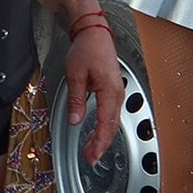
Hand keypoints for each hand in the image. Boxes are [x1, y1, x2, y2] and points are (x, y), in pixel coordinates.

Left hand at [65, 25, 125, 164]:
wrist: (94, 33)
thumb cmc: (87, 49)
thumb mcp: (75, 75)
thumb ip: (76, 99)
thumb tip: (76, 120)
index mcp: (110, 91)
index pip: (106, 123)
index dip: (99, 142)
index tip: (93, 155)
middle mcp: (117, 93)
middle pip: (111, 126)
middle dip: (101, 144)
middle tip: (91, 159)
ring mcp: (117, 92)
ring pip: (112, 121)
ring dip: (102, 137)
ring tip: (91, 150)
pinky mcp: (112, 90)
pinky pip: (110, 113)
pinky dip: (104, 126)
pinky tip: (96, 133)